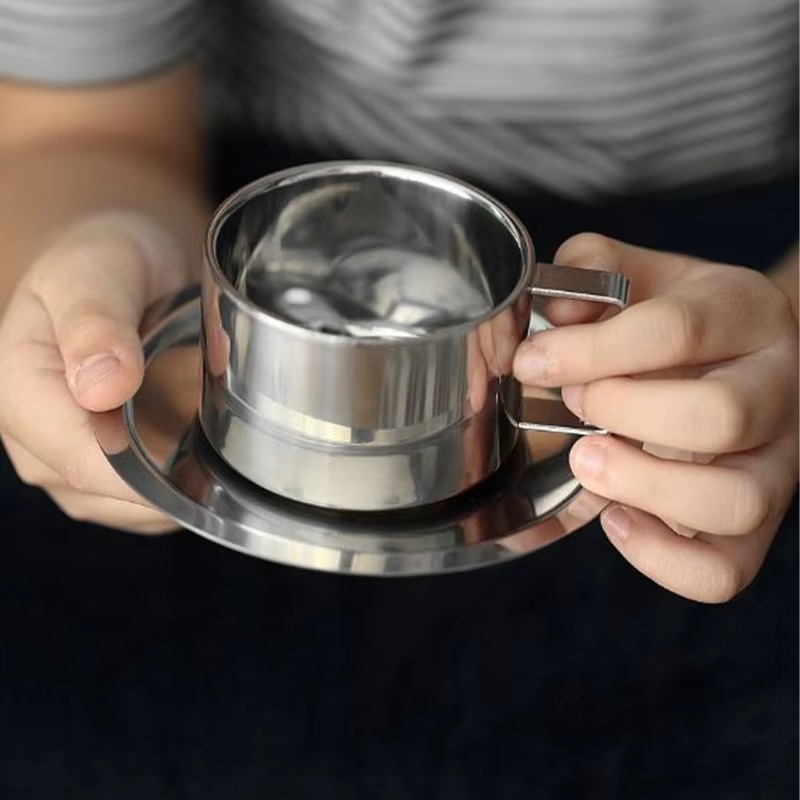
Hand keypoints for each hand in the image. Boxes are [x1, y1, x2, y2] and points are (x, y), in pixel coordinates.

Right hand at [0, 213, 192, 532]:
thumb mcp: (98, 268)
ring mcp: (71, 461)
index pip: (82, 461)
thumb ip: (95, 321)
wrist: (115, 273)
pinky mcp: (105, 471)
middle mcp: (36, 438)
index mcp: (19, 388)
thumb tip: (101, 388)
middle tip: (218, 420)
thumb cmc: (101, 264)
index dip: (147, 469)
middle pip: (114, 494)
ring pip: (138, 507)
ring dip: (184, 477)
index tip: (201, 449)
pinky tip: (202, 438)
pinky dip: (185, 478)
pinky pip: (152, 499)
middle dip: (175, 469)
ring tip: (208, 419)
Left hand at [514, 234, 798, 602]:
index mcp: (744, 314)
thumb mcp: (643, 277)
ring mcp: (775, 464)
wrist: (745, 356)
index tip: (532, 362)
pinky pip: (724, 570)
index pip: (677, 330)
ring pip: (736, 501)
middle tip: (575, 405)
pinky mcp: (755, 526)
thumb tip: (556, 311)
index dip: (591, 350)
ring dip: (642, 487)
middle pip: (721, 416)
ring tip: (588, 461)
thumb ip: (593, 270)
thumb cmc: (682, 323)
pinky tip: (615, 517)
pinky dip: (659, 558)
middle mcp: (776, 389)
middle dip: (622, 413)